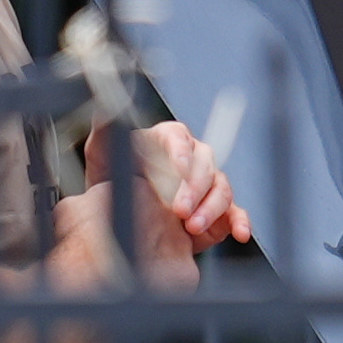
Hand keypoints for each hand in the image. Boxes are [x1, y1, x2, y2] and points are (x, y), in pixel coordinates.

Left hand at [112, 112, 251, 255]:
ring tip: (192, 227)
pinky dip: (240, 222)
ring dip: (211, 208)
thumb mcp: (102, 155)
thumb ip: (105, 131)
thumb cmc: (113, 180)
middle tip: (179, 209)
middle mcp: (192, 160)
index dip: (181, 152)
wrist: (121, 216)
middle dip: (194, 188)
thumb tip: (107, 109)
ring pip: (221, 189)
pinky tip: (240, 232)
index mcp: (168, 140)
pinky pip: (235, 213)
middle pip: (205, 165)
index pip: (179, 138)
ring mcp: (207, 186)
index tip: (177, 167)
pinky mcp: (216, 212)